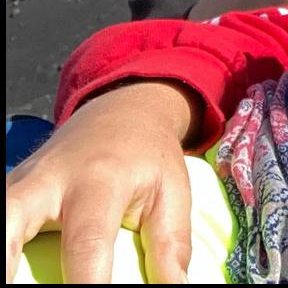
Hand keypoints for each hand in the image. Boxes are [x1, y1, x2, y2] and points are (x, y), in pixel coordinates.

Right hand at [5, 81, 199, 283]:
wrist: (120, 114)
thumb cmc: (148, 160)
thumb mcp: (173, 192)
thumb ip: (170, 244)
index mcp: (100, 180)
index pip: (87, 243)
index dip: (88, 286)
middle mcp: (48, 181)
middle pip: (9, 223)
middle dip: (5, 264)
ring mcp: (19, 185)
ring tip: (11, 280)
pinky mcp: (5, 192)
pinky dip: (2, 249)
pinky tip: (11, 269)